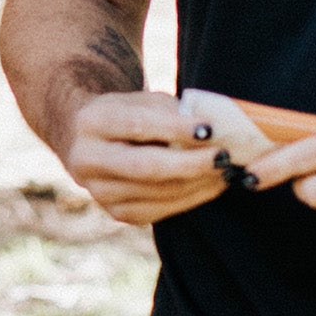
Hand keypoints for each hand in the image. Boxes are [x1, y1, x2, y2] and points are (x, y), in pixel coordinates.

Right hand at [66, 90, 227, 225]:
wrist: (94, 140)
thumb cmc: (130, 114)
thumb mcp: (144, 101)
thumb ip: (172, 113)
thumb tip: (213, 133)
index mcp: (92, 122)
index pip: (137, 126)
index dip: (175, 128)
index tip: (210, 128)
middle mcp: (88, 160)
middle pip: (146, 167)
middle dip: (191, 163)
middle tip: (224, 156)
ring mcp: (100, 192)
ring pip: (158, 192)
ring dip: (199, 182)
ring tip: (227, 168)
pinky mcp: (118, 213)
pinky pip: (162, 209)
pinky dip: (193, 197)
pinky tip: (214, 184)